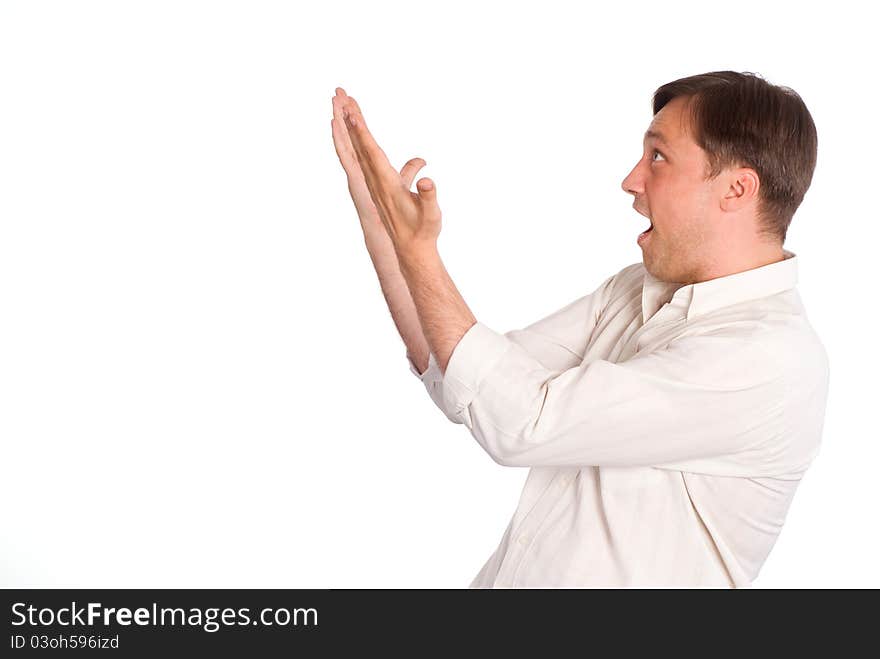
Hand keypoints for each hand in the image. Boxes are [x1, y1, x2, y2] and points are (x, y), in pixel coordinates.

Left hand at [337, 89, 441, 251]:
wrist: (411, 249)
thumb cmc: (424, 230)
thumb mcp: (431, 214)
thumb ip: (429, 196)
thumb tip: (426, 182)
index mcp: (387, 185)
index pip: (371, 153)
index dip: (360, 133)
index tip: (350, 113)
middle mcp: (375, 183)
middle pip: (359, 146)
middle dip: (349, 121)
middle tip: (340, 96)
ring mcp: (373, 185)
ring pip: (357, 151)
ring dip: (349, 128)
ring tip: (343, 106)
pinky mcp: (375, 187)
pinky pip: (361, 159)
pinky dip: (354, 143)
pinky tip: (352, 133)